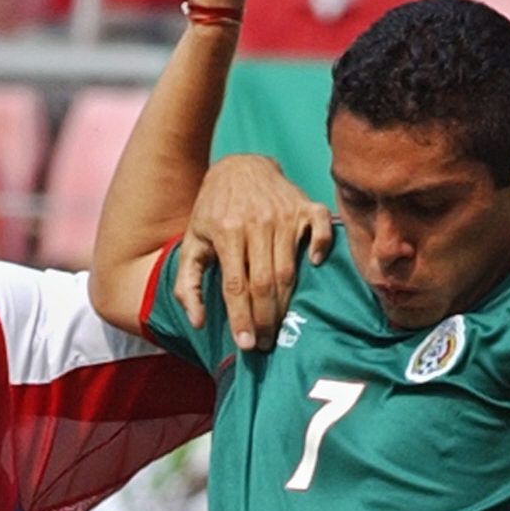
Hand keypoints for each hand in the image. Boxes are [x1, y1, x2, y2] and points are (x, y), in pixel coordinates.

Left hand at [173, 155, 332, 349]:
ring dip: (286, 303)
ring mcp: (284, 214)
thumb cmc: (213, 211)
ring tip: (280, 326)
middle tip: (265, 342)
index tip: (246, 344)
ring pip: (289, 269)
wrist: (239, 166)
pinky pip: (322, 230)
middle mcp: (256, 223)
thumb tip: (197, 321)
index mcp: (226, 231)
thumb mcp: (192, 241)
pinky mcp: (306, 206)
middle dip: (265, 318)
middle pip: (265, 282)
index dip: (241, 317)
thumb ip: (187, 283)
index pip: (235, 285)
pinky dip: (321, 248)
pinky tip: (313, 266)